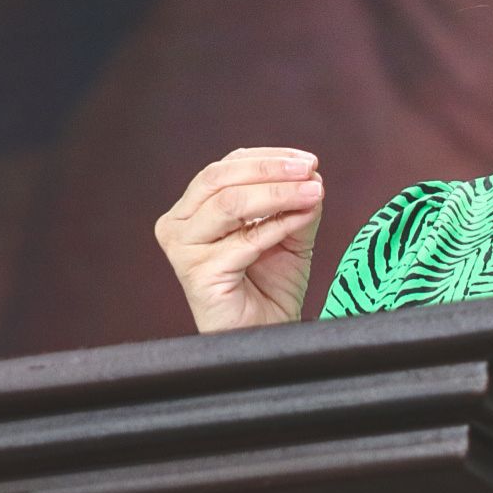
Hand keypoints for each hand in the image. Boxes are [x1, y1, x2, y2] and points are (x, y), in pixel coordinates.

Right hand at [155, 147, 323, 332]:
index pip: (226, 167)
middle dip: (270, 170)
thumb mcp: (288, 234)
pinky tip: (303, 218)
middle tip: (308, 170)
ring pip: (229, 204)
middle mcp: (179, 225)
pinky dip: (278, 225)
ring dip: (277, 194)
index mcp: (194, 208)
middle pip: (221, 179)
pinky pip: (244, 241)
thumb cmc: (269, 286)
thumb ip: (295, 203)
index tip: (308, 160)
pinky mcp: (197, 274)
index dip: (268, 158)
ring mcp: (184, 249)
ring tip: (313, 191)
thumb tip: (311, 173)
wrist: (266, 334)